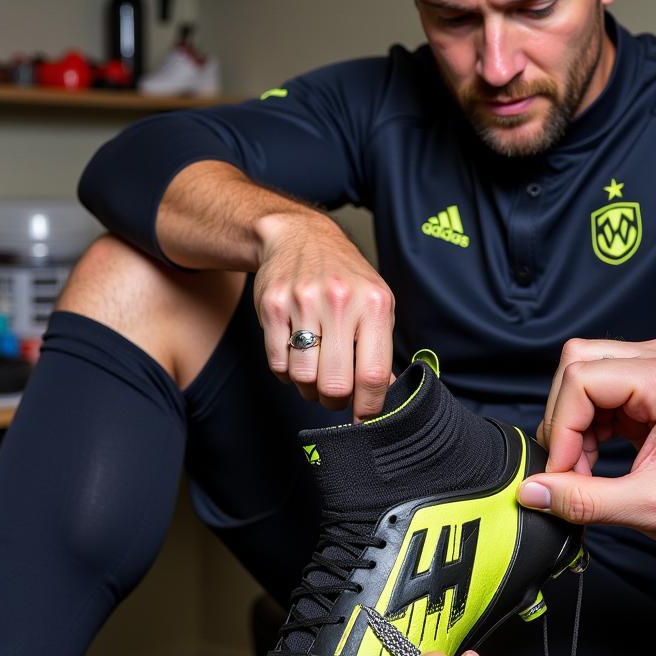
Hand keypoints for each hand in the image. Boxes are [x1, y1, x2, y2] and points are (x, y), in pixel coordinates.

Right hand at [254, 212, 394, 419]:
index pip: (373, 374)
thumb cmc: (344, 276)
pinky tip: (296, 354)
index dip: (369, 407)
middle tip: (336, 395)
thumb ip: (381, 348)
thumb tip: (384, 395)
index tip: (364, 419)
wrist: (299, 236)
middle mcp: (340, 302)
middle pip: (335, 385)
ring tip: (315, 370)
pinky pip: (277, 364)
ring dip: (308, 387)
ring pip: (303, 379)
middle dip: (335, 401)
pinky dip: (287, 371)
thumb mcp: (375, 302)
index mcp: (374, 304)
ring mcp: (303, 303)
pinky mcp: (272, 307)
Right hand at [522, 336, 655, 554]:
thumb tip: (530, 492)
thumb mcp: (650, 508)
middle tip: (571, 470)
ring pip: (582, 374)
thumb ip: (584, 500)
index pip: (580, 380)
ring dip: (573, 424)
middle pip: (576, 365)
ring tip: (586, 468)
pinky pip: (598, 387)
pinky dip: (588, 424)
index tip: (561, 473)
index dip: (561, 429)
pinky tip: (598, 457)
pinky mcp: (652, 381)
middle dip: (563, 422)